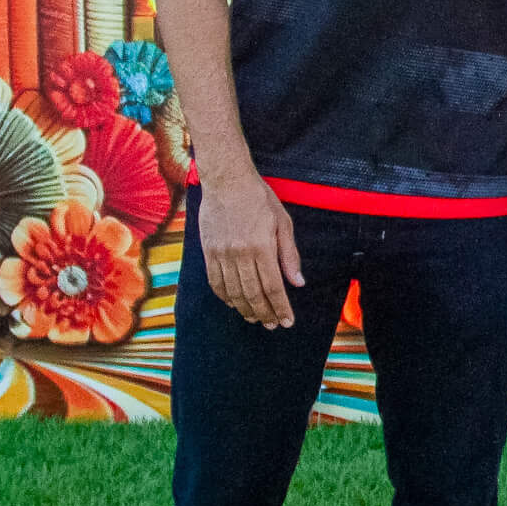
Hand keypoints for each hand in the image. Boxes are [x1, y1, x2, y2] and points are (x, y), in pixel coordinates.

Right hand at [197, 169, 304, 328]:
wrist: (227, 181)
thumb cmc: (259, 199)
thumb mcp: (283, 222)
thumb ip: (289, 255)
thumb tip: (298, 282)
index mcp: (262, 246)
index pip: (273, 286)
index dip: (281, 307)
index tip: (287, 321)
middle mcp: (240, 253)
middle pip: (253, 294)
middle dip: (265, 313)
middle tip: (273, 325)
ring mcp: (222, 253)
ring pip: (233, 292)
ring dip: (245, 309)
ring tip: (255, 318)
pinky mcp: (208, 251)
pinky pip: (215, 281)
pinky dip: (225, 297)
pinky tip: (234, 303)